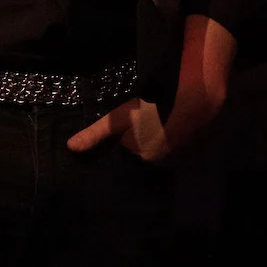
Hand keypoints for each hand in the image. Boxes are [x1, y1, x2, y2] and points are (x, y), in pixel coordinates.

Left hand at [68, 15, 233, 160]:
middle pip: (148, 146)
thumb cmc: (150, 111)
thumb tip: (70, 147)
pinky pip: (182, 140)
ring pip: (165, 143)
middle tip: (150, 113)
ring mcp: (181, 154)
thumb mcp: (117, 119)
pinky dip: (179, 132)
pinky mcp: (196, 145)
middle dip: (147, 133)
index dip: (130, 129)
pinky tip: (178, 117)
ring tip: (164, 114)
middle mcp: (162, 161)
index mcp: (143, 156)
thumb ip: (95, 134)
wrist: (193, 104)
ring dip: (164, 132)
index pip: (130, 145)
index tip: (134, 116)